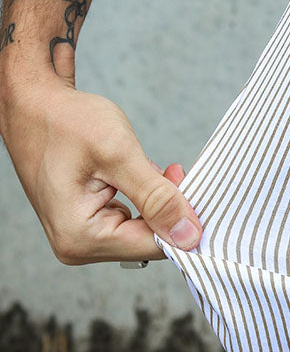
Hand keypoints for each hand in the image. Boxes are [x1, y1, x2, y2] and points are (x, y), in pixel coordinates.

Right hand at [1, 71, 202, 264]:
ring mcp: (80, 237)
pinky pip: (130, 220)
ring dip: (156, 201)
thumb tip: (189, 236)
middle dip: (168, 208)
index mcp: (79, 236)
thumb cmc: (65, 122)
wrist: (34, 104)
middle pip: (148, 241)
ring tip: (151, 167)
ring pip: (142, 231)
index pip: (152, 246)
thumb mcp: (119, 154)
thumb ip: (156, 197)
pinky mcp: (87, 224)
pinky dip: (143, 199)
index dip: (182, 220)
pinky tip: (138, 174)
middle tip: (174, 170)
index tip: (192, 186)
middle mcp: (76, 245)